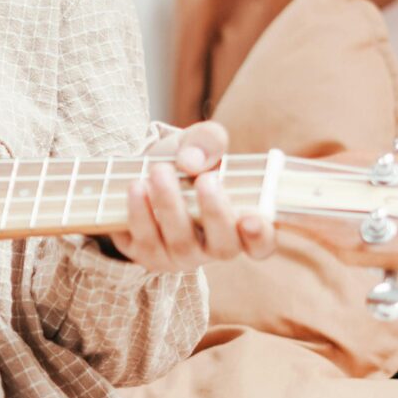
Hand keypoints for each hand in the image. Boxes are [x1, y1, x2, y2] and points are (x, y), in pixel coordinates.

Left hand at [102, 121, 276, 271]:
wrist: (143, 173)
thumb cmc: (186, 163)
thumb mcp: (201, 143)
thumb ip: (208, 141)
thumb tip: (192, 161)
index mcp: (239, 224)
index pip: (261, 244)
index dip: (260, 237)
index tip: (252, 218)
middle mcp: (214, 247)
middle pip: (223, 247)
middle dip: (215, 213)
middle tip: (205, 180)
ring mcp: (181, 256)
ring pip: (181, 244)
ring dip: (170, 207)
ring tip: (159, 171)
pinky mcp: (147, 254)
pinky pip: (144, 243)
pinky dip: (139, 214)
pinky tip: (136, 188)